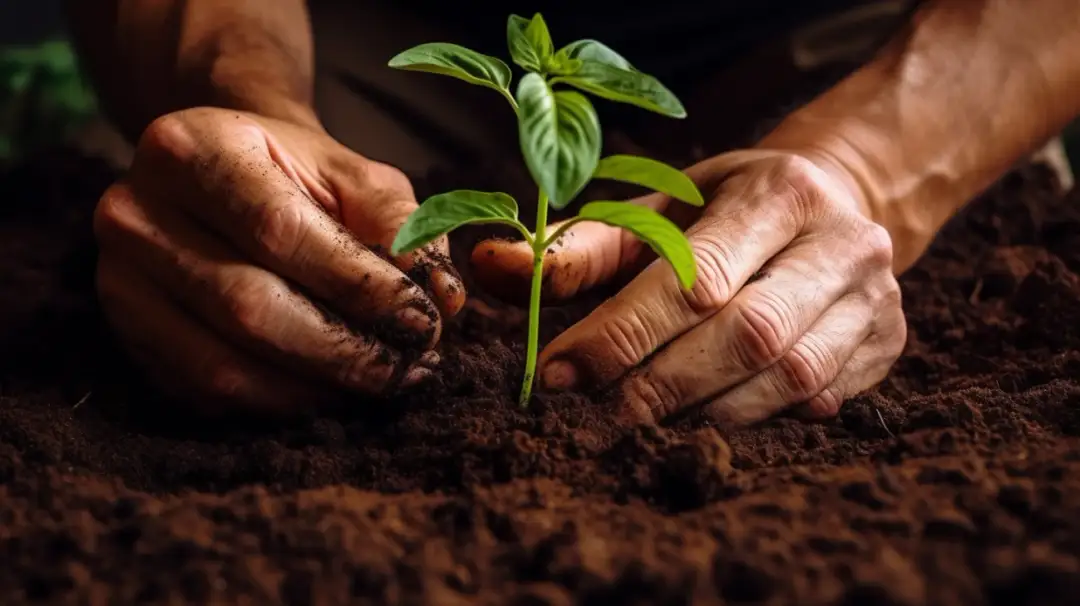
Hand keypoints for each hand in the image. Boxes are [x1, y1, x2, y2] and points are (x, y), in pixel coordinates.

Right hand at [93, 107, 463, 415]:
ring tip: (383, 382)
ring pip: (224, 365)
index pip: (279, 230)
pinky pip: (207, 394)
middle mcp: (132, 212)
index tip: (425, 320)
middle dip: (344, 350)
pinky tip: (332, 393)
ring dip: (317, 389)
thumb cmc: (299, 177)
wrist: (226, 179)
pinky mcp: (129, 337)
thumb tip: (444, 298)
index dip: (359, 286)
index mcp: (190, 149)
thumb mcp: (357, 176)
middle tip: (412, 367)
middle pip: (248, 306)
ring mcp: (118, 281)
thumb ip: (405, 228)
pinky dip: (280, 404)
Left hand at [472, 151, 905, 425]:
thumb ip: (578, 248)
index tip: (557, 373)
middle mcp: (842, 242)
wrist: (837, 203)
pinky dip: (758, 419)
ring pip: (788, 378)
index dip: (621, 335)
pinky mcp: (890, 343)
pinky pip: (820, 401)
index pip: (694, 278)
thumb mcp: (658, 211)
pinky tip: (710, 417)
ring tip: (646, 420)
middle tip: (600, 413)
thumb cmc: (726, 212)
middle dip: (661, 384)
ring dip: (705, 411)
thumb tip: (491, 266)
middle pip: (747, 334)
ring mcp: (876, 297)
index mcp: (779, 192)